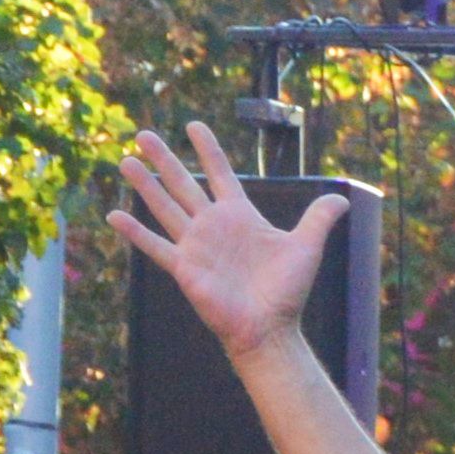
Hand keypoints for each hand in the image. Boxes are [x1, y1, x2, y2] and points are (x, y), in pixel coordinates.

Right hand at [108, 126, 346, 361]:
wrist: (269, 327)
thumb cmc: (287, 291)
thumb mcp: (306, 246)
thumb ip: (318, 219)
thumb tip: (341, 200)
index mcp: (239, 215)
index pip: (220, 173)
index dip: (208, 150)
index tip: (193, 126)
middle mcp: (213, 226)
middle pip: (183, 184)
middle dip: (164, 159)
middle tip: (143, 133)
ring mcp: (196, 246)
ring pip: (164, 207)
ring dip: (145, 185)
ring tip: (125, 160)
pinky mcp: (184, 268)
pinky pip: (155, 246)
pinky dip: (134, 232)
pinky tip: (113, 215)